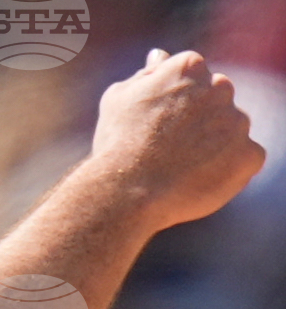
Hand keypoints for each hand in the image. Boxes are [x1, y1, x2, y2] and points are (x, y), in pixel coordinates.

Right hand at [89, 48, 263, 233]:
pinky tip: (201, 182)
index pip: (194, 80)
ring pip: (232, 131)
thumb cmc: (117, 146)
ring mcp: (237, 121)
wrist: (128, 193)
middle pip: (217, 102)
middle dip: (200, 123)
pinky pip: (247, 160)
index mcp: (190, 66)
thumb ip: (146, 75)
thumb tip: (160, 57)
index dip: (176, 109)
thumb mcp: (118, 98)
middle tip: (172, 153)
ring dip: (215, 147)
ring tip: (183, 172)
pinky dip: (230, 171)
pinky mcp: (249, 155)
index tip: (159, 130)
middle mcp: (220, 87)